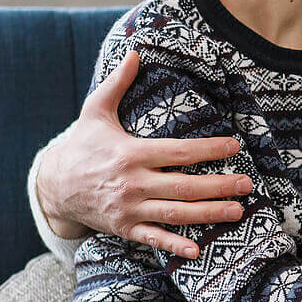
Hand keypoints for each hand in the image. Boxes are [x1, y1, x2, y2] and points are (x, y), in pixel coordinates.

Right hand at [36, 50, 250, 258]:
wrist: (54, 187)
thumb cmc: (82, 145)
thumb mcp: (95, 111)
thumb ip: (117, 82)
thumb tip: (135, 51)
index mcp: (132, 153)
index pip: (178, 152)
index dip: (208, 149)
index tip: (234, 146)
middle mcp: (133, 183)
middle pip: (184, 185)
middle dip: (219, 185)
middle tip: (247, 184)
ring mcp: (130, 209)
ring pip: (176, 213)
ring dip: (208, 214)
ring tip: (238, 211)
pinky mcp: (125, 228)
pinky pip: (154, 238)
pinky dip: (175, 245)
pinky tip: (198, 249)